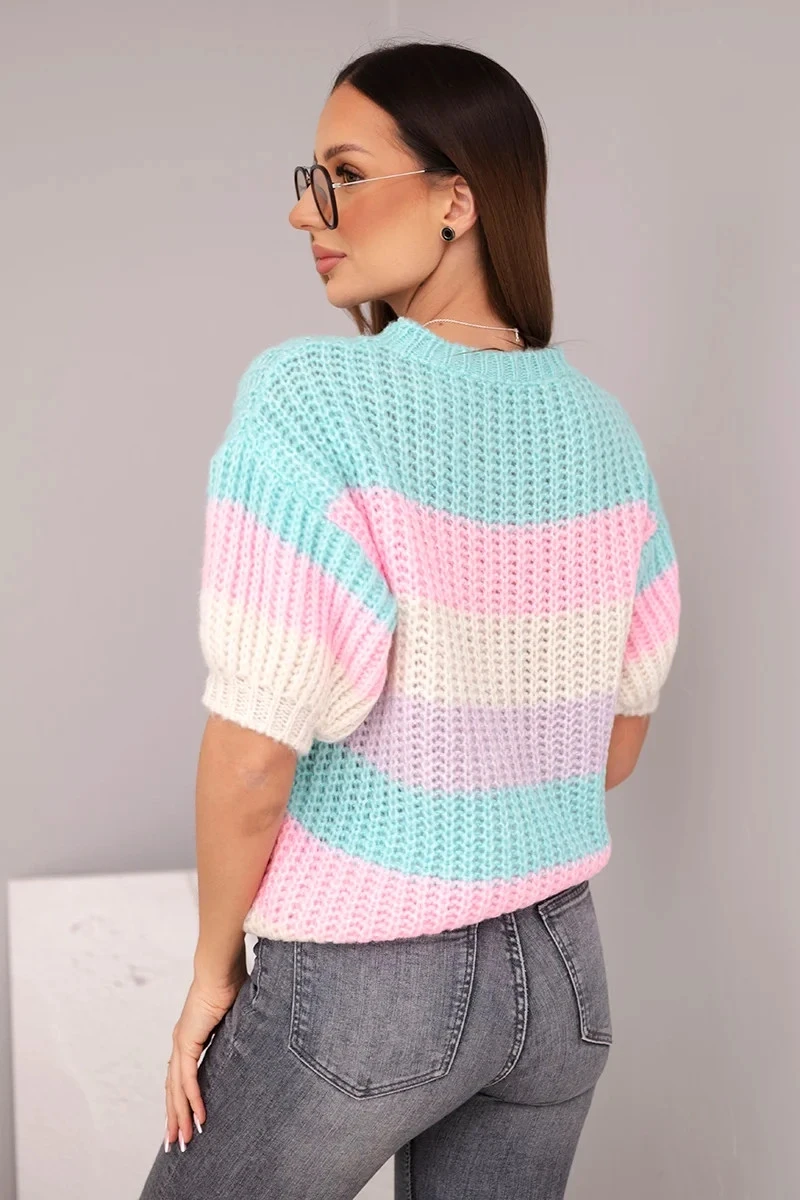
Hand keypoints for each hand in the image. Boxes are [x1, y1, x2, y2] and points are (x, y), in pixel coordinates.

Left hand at [164, 954, 247, 1151]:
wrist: (221, 967)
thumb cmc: (230, 980)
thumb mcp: (237, 1013)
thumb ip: (240, 1026)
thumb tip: (258, 1029)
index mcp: (190, 1036)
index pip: (181, 1075)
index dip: (181, 1098)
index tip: (184, 1118)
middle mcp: (181, 1042)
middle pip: (173, 1088)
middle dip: (174, 1117)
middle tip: (175, 1143)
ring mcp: (181, 1043)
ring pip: (177, 1089)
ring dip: (180, 1116)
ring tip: (183, 1140)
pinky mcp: (187, 1042)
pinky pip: (189, 1078)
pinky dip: (192, 1099)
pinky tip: (199, 1117)